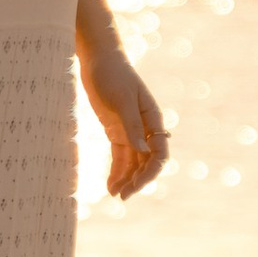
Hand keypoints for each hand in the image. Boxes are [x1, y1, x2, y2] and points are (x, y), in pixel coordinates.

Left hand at [80, 37, 168, 199]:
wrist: (98, 60)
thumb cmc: (112, 75)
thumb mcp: (121, 100)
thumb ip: (132, 125)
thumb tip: (144, 151)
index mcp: (152, 119)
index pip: (159, 153)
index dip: (150, 172)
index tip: (135, 185)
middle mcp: (145, 128)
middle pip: (147, 162)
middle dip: (137, 180)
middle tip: (122, 196)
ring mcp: (131, 131)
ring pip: (133, 162)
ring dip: (126, 179)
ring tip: (115, 195)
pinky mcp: (116, 131)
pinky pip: (120, 157)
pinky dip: (117, 171)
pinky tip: (110, 185)